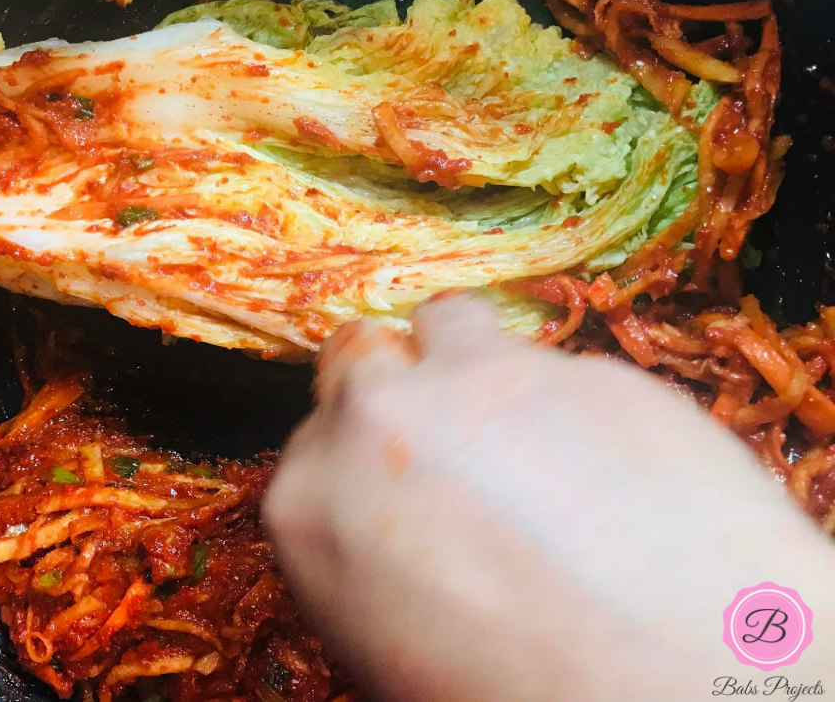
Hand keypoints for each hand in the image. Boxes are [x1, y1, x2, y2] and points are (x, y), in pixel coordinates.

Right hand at [264, 295, 834, 701]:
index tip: (394, 478)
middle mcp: (379, 422)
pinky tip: (612, 467)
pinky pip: (560, 367)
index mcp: (311, 504)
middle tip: (448, 444)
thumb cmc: (524, 694)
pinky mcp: (582, 368)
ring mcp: (482, 381)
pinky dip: (574, 403)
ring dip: (468, 359)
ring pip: (448, 323)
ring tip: (516, 423)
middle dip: (397, 391)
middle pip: (360, 359)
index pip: (310, 443)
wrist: (676, 684)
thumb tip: (398, 532)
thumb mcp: (393, 651)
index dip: (357, 459)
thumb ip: (367, 558)